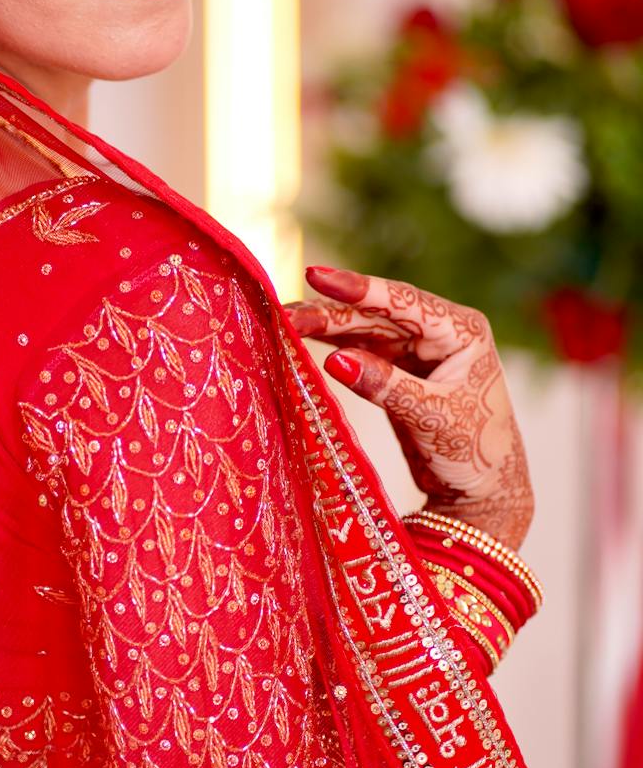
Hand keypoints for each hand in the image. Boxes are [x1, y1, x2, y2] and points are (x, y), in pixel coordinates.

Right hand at [282, 265, 533, 549]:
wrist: (483, 490)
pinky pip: (361, 351)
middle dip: (331, 312)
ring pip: (364, 330)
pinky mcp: (400, 370)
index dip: (358, 288)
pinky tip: (303, 340)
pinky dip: (333, 348)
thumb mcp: (431, 417)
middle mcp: (439, 332)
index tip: (318, 276)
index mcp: (461, 331)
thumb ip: (385, 386)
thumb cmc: (474, 452)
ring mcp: (418, 350)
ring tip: (284, 322)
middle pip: (376, 315)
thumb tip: (334, 360)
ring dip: (326, 328)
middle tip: (285, 312)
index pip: (403, 302)